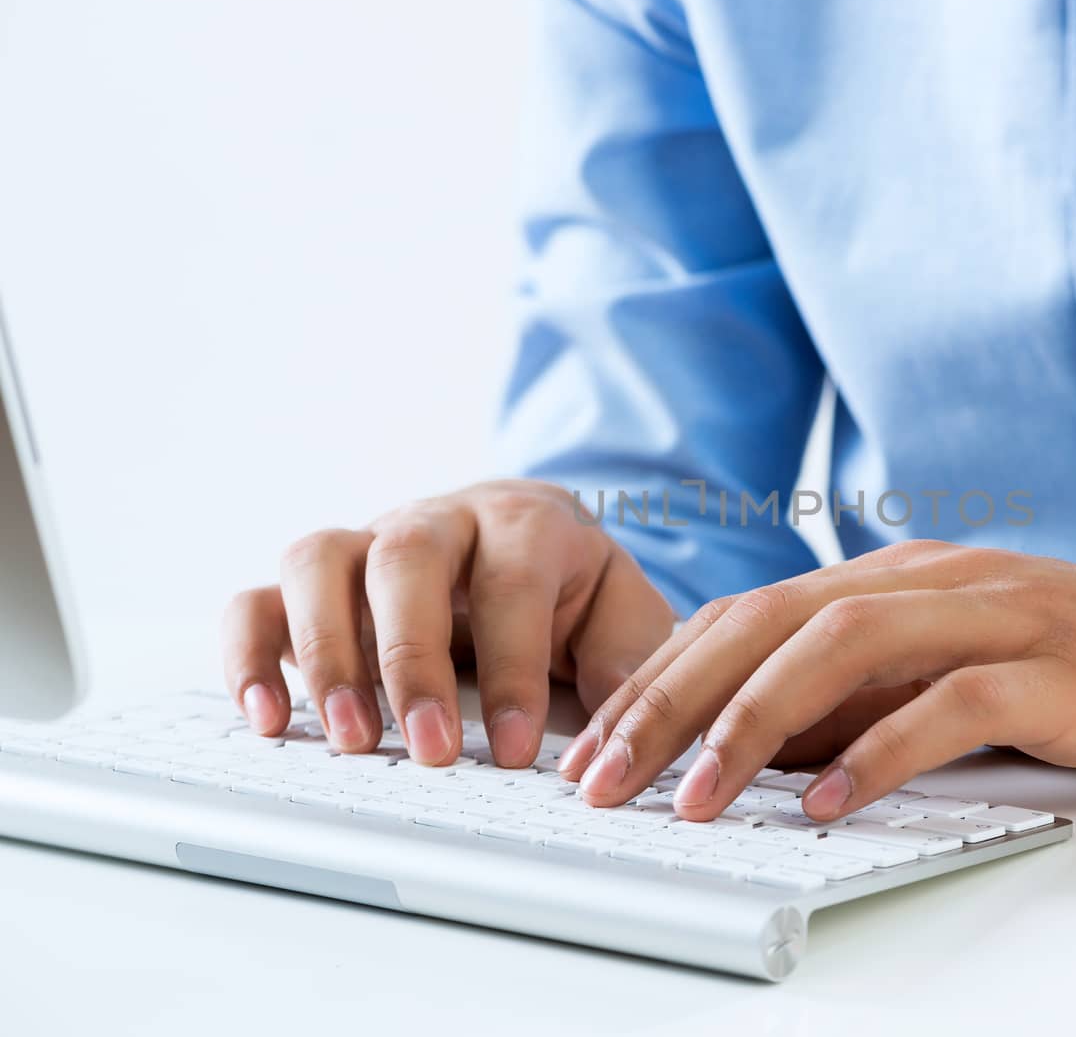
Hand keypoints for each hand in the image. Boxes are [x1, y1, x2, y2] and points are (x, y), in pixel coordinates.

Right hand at [221, 480, 674, 766]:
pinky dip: (251, 654)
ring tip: (351, 739)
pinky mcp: (316, 584)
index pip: (512, 582)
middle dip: (413, 659)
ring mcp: (367, 544)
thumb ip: (627, 660)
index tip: (513, 749)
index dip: (512, 667)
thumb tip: (618, 728)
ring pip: (319, 562)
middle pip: (407, 559)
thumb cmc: (575, 585)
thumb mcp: (623, 613)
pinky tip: (268, 720)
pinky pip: (259, 599)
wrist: (532, 534)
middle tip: (429, 750)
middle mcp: (437, 522)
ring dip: (327, 653)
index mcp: (524, 523)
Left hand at [561, 540, 1075, 819]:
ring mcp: (1004, 616)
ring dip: (753, 724)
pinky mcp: (1065, 668)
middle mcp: (942, 581)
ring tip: (693, 799)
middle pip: (770, 622)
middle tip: (599, 776)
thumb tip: (769, 752)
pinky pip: (953, 702)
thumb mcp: (971, 676)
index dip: (660, 678)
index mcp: (907, 579)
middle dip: (669, 699)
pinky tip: (831, 802)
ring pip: (843, 646)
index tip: (594, 746)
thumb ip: (878, 697)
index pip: (751, 615)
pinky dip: (882, 748)